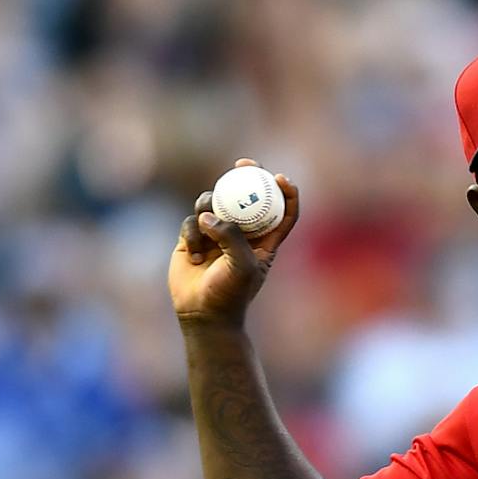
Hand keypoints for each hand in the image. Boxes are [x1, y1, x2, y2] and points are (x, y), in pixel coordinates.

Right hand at [167, 159, 300, 329]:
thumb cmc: (231, 294)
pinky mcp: (193, 238)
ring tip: (207, 228)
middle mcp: (242, 234)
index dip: (285, 193)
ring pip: (214, 203)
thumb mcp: (242, 266)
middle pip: (247, 197)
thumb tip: (210, 214)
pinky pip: (191, 221)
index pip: (282, 212)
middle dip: (246, 176)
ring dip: (209, 208)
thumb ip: (232, 237)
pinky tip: (195, 254)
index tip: (280, 177)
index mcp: (265, 242)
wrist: (202, 314)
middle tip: (243, 164)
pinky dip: (192, 232)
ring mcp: (216, 234)